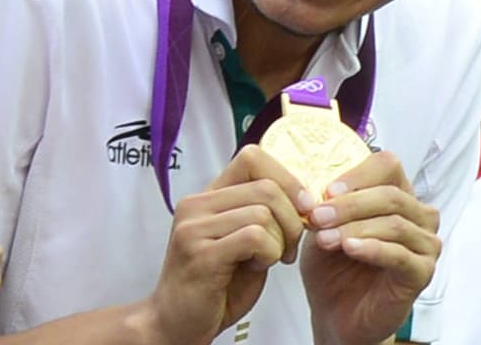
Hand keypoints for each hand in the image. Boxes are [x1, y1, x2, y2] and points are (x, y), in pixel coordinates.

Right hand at [147, 145, 311, 344]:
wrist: (176, 323)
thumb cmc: (214, 286)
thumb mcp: (240, 241)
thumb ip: (260, 215)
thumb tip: (304, 198)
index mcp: (207, 197)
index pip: (253, 157)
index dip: (288, 179)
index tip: (302, 209)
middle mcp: (196, 205)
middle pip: (266, 186)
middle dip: (293, 219)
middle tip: (288, 247)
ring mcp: (194, 227)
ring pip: (264, 212)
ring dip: (281, 241)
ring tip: (270, 260)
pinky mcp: (200, 253)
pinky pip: (256, 237)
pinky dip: (270, 254)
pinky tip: (257, 267)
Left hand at [300, 151, 440, 344]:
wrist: (335, 310)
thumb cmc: (333, 264)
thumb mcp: (322, 225)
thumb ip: (322, 204)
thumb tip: (311, 190)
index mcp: (396, 194)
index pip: (388, 166)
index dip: (357, 174)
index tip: (326, 190)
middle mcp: (417, 216)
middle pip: (391, 195)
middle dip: (350, 203)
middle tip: (317, 215)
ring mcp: (424, 245)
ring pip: (396, 223)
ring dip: (355, 227)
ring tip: (325, 238)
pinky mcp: (422, 273)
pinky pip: (401, 255)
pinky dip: (373, 248)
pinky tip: (350, 249)